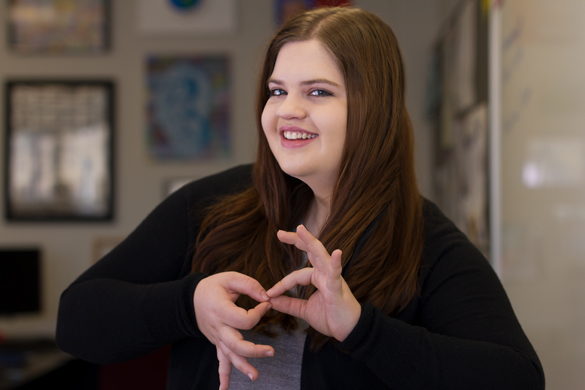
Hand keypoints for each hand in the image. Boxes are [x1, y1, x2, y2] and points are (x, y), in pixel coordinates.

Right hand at [193, 272, 273, 389]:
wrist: (191, 299)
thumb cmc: (213, 287)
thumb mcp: (230, 278)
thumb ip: (249, 285)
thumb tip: (267, 297)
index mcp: (221, 310)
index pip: (244, 320)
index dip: (259, 313)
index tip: (267, 304)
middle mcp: (218, 327)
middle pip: (236, 344)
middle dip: (254, 350)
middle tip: (271, 352)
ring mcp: (217, 337)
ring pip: (229, 356)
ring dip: (242, 367)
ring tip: (255, 376)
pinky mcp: (217, 343)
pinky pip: (220, 361)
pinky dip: (223, 376)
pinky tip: (224, 389)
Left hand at [267, 225, 360, 341]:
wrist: (350, 331)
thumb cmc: (331, 318)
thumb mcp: (304, 310)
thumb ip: (288, 304)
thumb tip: (270, 300)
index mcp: (318, 277)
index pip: (295, 275)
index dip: (281, 284)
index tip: (269, 294)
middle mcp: (325, 273)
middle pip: (309, 251)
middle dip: (296, 240)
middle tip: (279, 233)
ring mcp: (332, 278)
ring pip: (321, 255)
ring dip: (310, 241)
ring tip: (300, 229)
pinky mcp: (338, 288)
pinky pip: (336, 274)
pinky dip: (336, 263)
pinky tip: (337, 252)